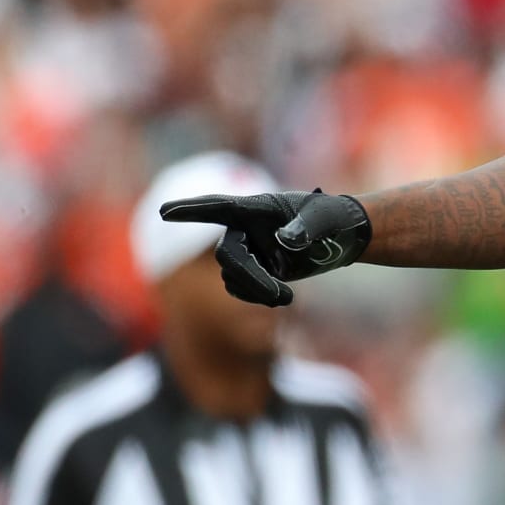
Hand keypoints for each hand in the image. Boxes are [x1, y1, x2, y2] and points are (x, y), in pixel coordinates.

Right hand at [159, 190, 371, 306]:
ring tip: (287, 297)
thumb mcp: (325, 220)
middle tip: (280, 296)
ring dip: (257, 291)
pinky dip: (258, 296)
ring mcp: (247, 249)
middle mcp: (244, 227)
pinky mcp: (253, 268)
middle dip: (250, 279)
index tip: (163, 211)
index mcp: (257, 207)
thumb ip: (305, 228)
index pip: (218, 206)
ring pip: (232, 277)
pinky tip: (282, 297)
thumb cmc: (332, 218)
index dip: (191, 211)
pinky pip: (240, 288)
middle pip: (227, 256)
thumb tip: (283, 242)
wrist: (340, 236)